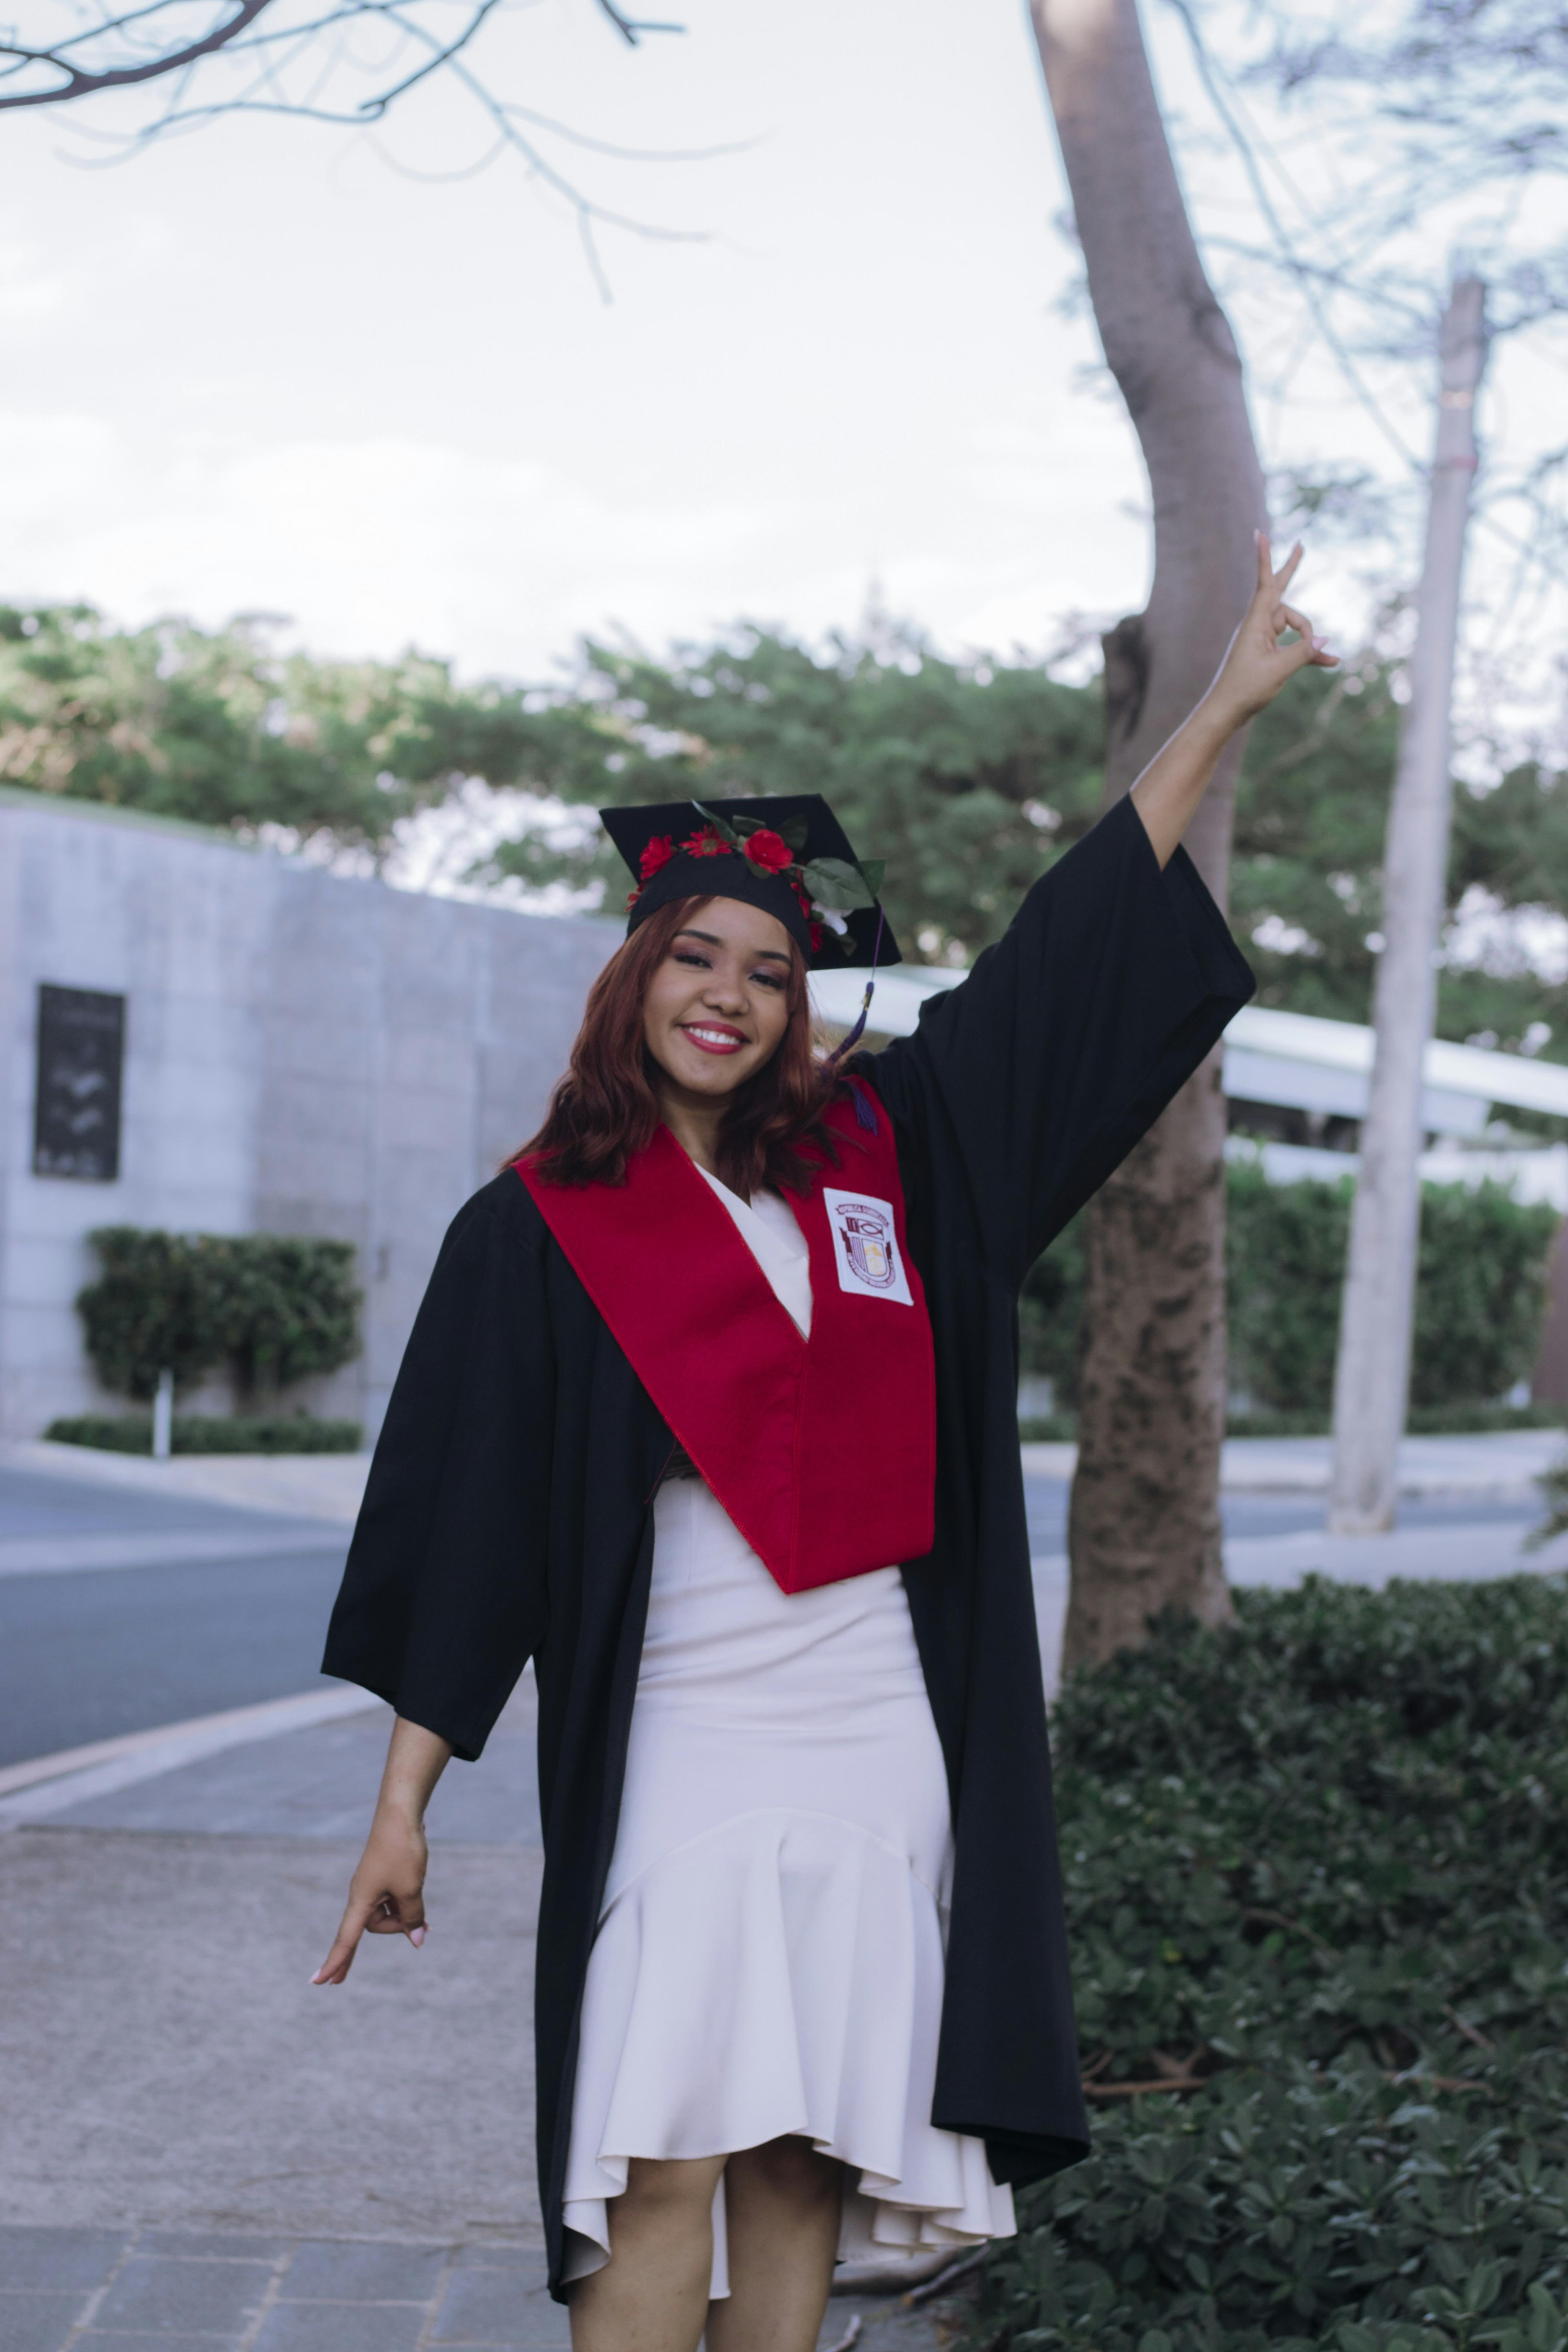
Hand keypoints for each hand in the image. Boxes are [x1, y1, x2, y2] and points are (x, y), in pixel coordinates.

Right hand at [311, 1804, 428, 1985]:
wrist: (400, 1813)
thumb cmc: (402, 1850)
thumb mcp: (411, 1889)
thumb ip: (413, 1918)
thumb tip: (418, 1941)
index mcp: (360, 1900)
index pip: (345, 1940)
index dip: (335, 1963)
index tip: (319, 1983)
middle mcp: (362, 1895)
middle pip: (377, 1927)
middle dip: (397, 1927)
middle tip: (420, 1926)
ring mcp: (372, 1886)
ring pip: (389, 1913)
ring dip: (405, 1909)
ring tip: (416, 1886)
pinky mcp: (384, 1877)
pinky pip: (394, 1900)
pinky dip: (406, 1902)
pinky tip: (418, 1893)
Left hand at [1207, 533, 1338, 728]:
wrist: (1226, 712)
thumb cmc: (1246, 690)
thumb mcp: (1279, 669)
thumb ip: (1304, 651)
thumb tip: (1326, 638)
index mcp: (1256, 623)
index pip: (1265, 584)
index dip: (1265, 558)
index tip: (1260, 534)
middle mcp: (1259, 626)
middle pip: (1280, 592)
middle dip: (1290, 570)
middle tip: (1300, 546)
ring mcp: (1263, 640)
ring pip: (1294, 626)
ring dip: (1310, 639)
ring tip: (1325, 659)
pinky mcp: (1268, 654)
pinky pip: (1293, 646)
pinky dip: (1309, 652)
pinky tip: (1330, 662)